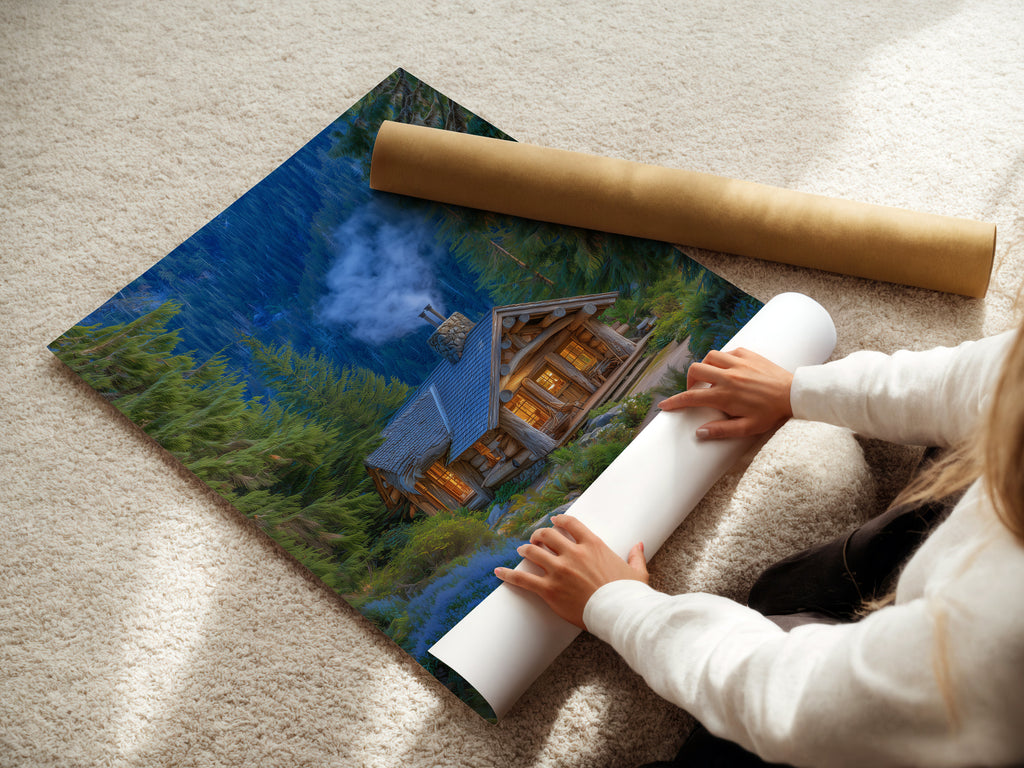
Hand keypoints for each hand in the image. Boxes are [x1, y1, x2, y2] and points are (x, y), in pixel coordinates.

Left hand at [494, 515, 647, 629]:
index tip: (554, 521)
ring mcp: (559, 571)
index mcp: (593, 545)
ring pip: (533, 552)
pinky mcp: (549, 590)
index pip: (570, 524)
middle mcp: (573, 554)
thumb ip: (635, 556)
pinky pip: (523, 579)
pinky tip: (499, 572)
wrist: (620, 613)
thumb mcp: (636, 572)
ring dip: (525, 550)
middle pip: (547, 535)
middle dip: (539, 535)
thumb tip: (639, 545)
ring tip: (521, 551)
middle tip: (535, 538)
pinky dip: (509, 574)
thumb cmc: (629, 594)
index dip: (559, 520)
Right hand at [658, 347, 793, 439]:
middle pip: (695, 370)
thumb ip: (722, 431)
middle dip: (689, 380)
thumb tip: (699, 433)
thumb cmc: (771, 413)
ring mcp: (738, 363)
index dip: (674, 402)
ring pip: (709, 357)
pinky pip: (727, 352)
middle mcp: (728, 376)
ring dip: (705, 367)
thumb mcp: (748, 428)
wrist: (794, 394)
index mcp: (725, 395)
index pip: (691, 397)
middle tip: (695, 390)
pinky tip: (728, 369)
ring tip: (711, 378)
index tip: (664, 406)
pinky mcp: (748, 354)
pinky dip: (723, 359)